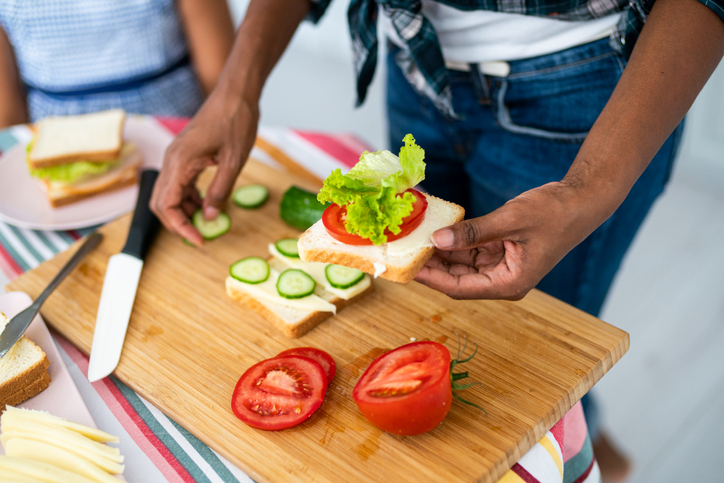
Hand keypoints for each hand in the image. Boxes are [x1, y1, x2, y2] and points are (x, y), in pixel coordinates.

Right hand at [150, 90, 258, 244]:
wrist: (235, 95)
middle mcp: (171, 160)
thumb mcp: (233, 162)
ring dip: (183, 211)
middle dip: (177, 223)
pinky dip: (188, 197)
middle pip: (161, 203)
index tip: (199, 240)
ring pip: (168, 194)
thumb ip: (219, 192)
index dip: (180, 227)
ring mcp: (176, 157)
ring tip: (206, 222)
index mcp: (179, 162)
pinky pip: (179, 183)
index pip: (167, 205)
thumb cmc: (236, 122)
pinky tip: (205, 204)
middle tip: (199, 236)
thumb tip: (208, 217)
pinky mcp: (184, 155)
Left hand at [415, 182, 605, 299]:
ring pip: (460, 266)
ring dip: (439, 255)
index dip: (431, 278)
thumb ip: (473, 232)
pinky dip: (452, 244)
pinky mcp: (498, 252)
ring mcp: (500, 267)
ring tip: (412, 241)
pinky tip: (433, 232)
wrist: (580, 201)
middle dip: (430, 267)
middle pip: (456, 280)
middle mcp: (502, 281)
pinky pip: (469, 252)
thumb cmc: (554, 213)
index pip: (459, 288)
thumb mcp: (511, 220)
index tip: (406, 267)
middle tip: (402, 252)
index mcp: (509, 283)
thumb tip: (437, 240)